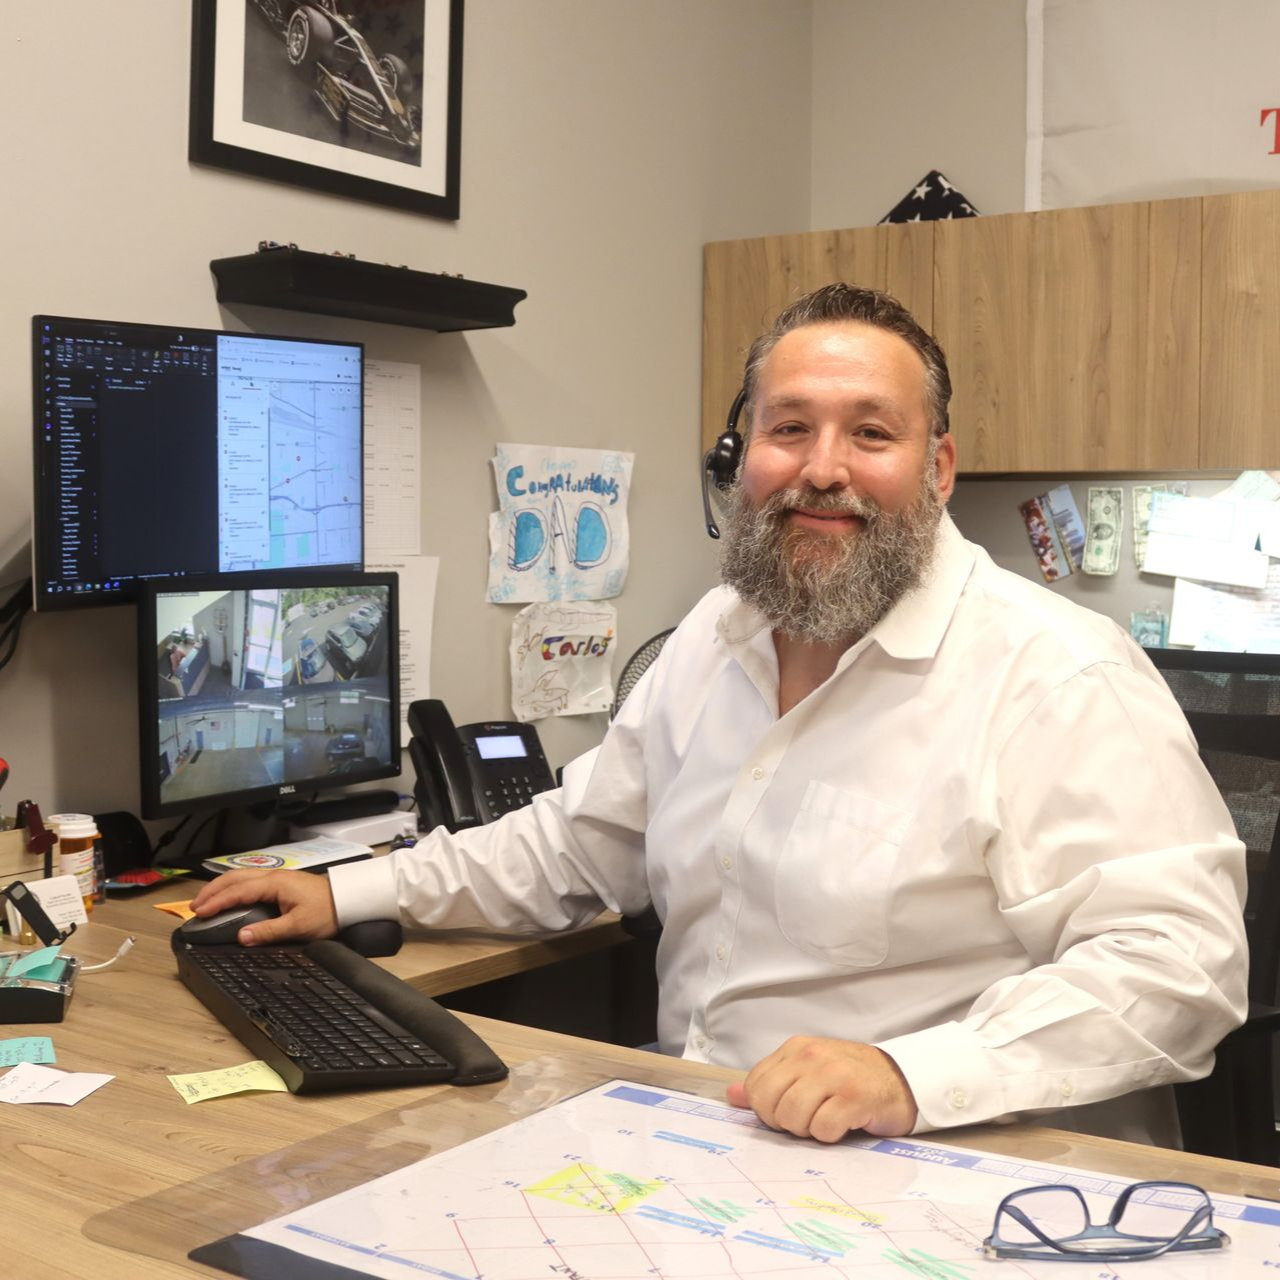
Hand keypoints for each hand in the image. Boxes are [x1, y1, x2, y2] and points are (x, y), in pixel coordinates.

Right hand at [188, 869, 338, 946]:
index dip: (217, 901)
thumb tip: (241, 937)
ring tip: (206, 900)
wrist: (349, 900)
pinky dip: (234, 887)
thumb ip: (269, 931)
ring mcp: (278, 877)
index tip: (199, 912)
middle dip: (212, 890)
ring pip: (242, 876)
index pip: (238, 891)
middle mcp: (273, 876)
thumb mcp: (299, 926)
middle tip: (195, 906)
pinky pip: (250, 880)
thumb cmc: (327, 912)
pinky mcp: (282, 883)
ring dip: (222, 887)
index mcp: (275, 884)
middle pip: (235, 878)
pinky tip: (229, 895)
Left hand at [726, 1036, 917, 1141]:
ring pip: (793, 1117)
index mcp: (795, 1048)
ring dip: (808, 1130)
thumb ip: (770, 1083)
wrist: (900, 1078)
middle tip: (808, 1120)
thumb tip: (731, 1096)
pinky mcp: (855, 1096)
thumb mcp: (806, 1073)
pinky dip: (830, 1136)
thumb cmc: (849, 1078)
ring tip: (826, 1120)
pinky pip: (823, 1129)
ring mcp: (834, 1074)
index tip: (787, 1112)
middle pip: (769, 1104)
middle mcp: (812, 1056)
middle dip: (784, 1123)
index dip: (766, 1109)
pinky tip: (844, 1124)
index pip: (755, 1086)